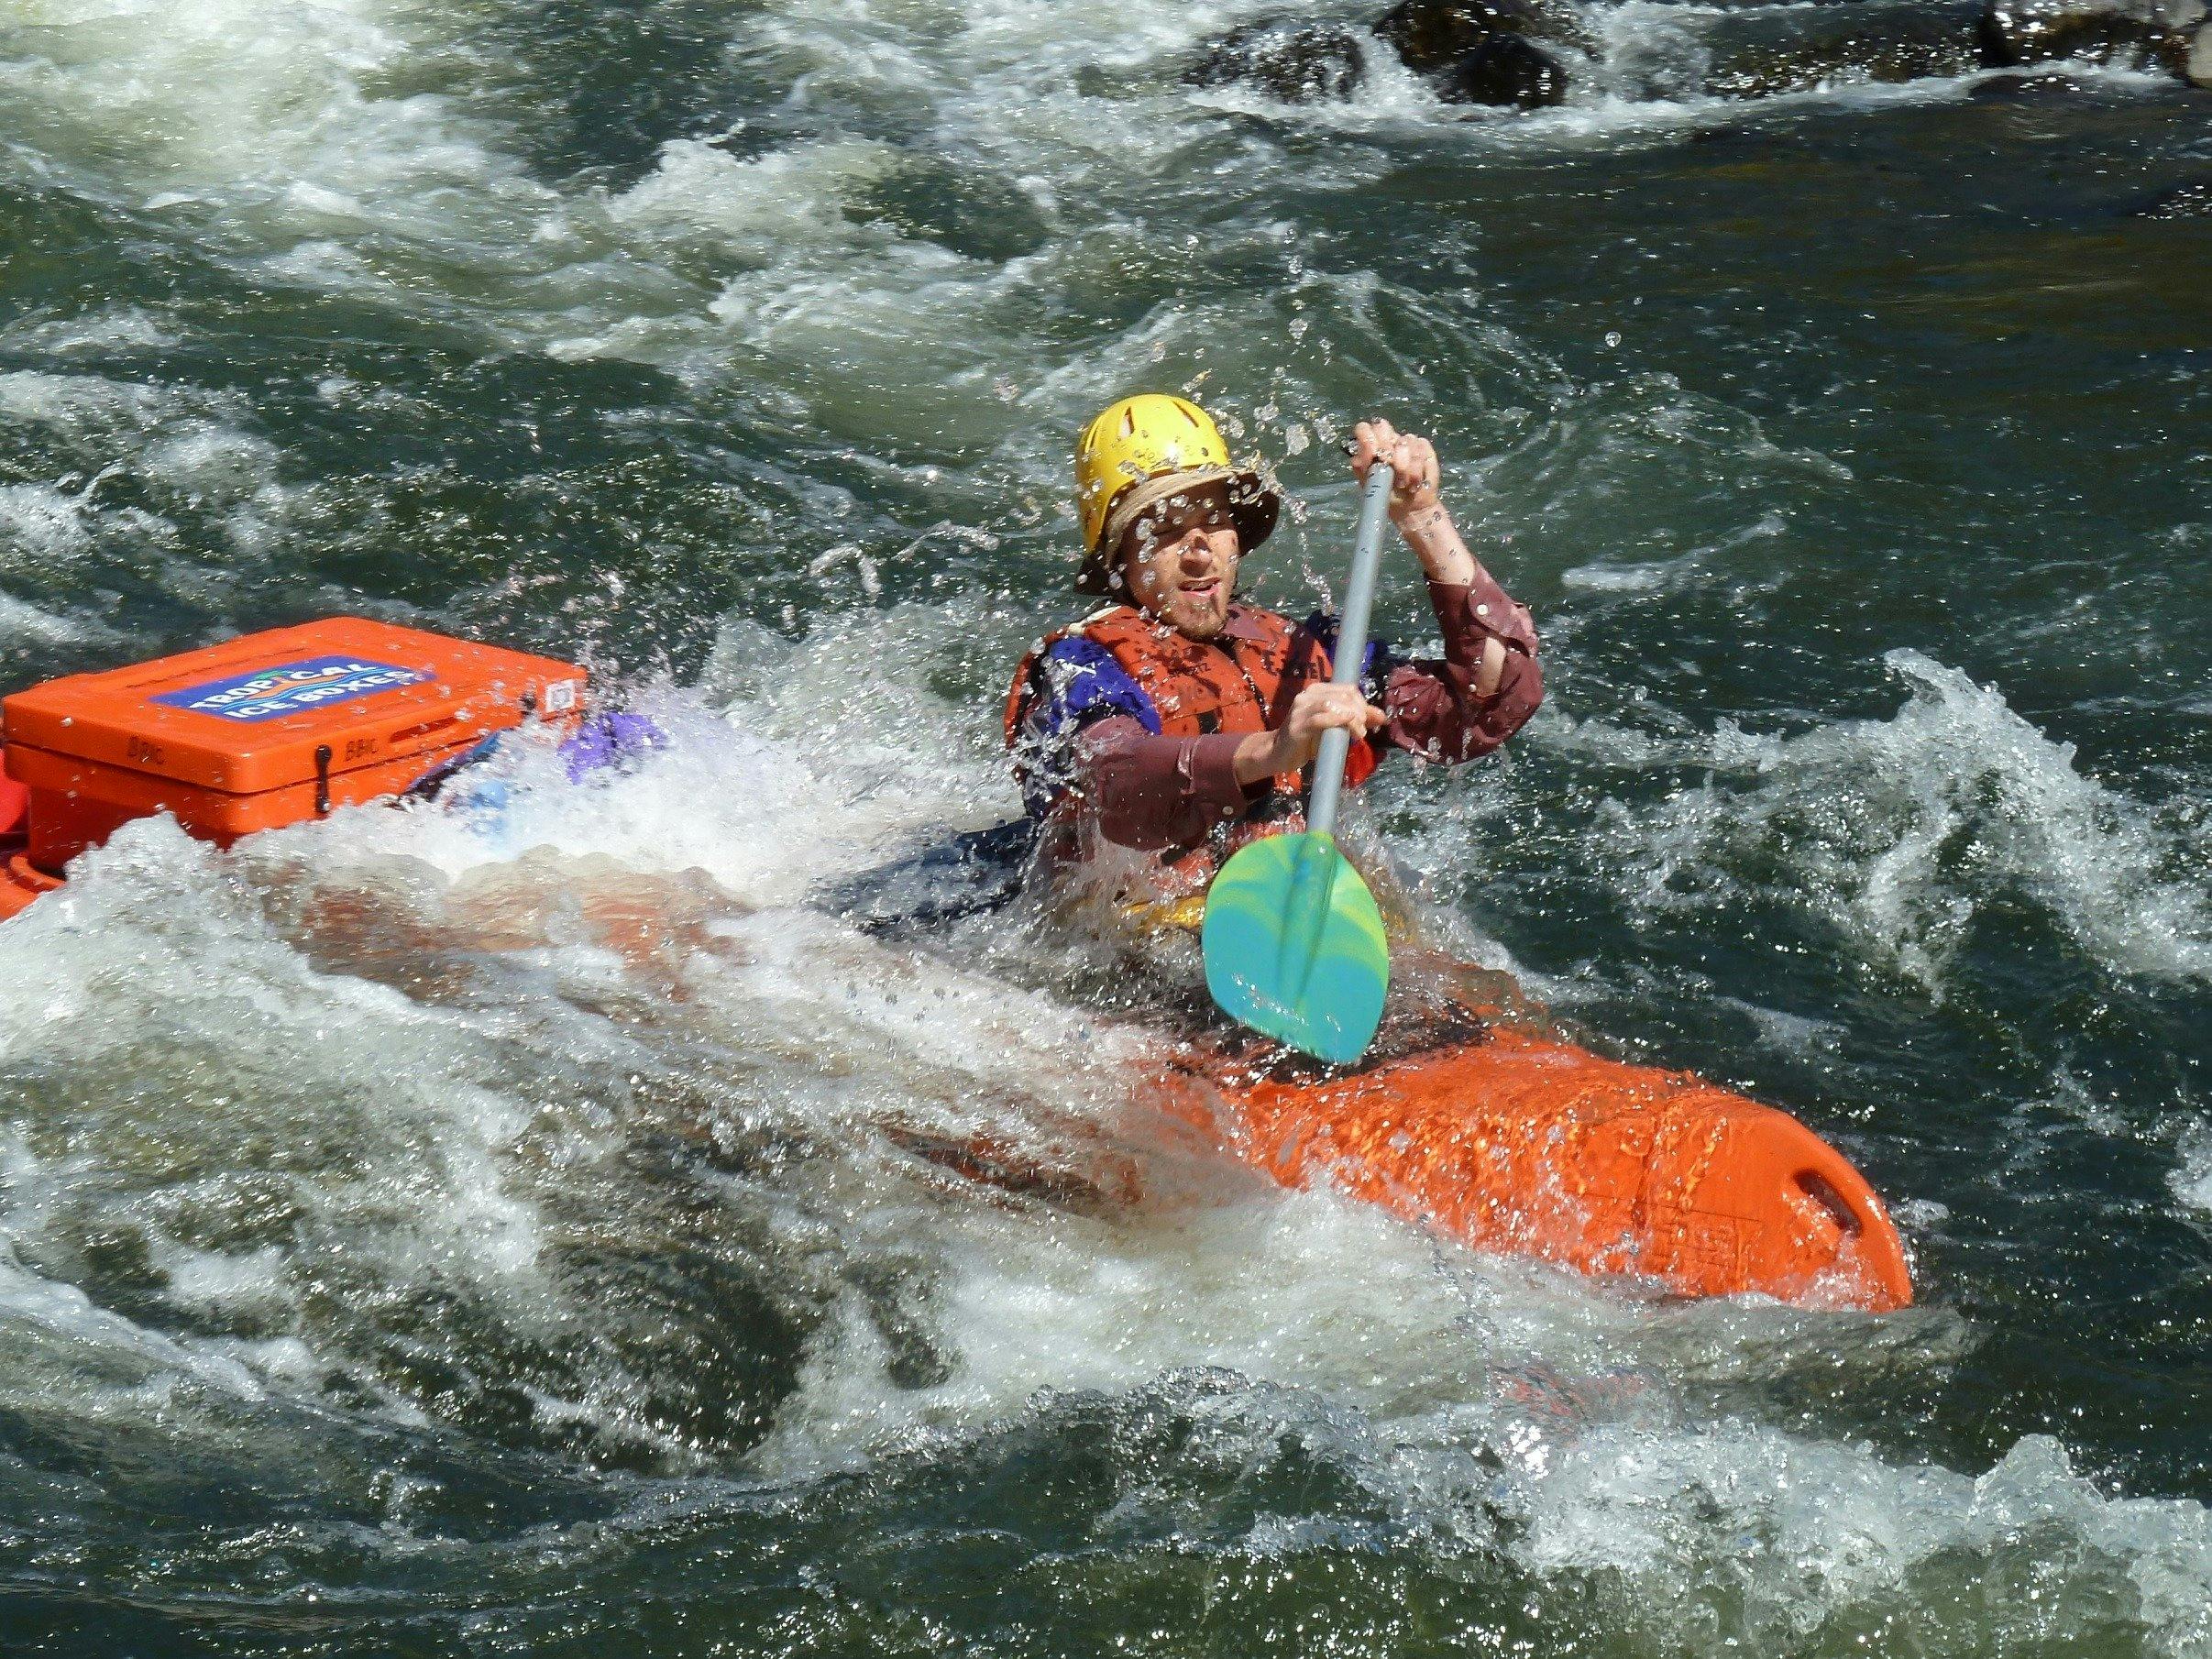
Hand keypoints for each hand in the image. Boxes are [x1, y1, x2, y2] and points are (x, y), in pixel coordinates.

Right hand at [1237, 682, 1387, 782]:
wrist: (1277, 753)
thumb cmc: (1307, 740)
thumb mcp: (1334, 726)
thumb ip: (1356, 719)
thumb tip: (1382, 717)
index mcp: (1317, 691)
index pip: (1347, 688)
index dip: (1363, 702)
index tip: (1370, 720)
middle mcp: (1308, 695)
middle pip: (1344, 695)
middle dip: (1360, 711)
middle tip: (1364, 730)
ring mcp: (1301, 708)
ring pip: (1334, 704)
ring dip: (1352, 718)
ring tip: (1358, 734)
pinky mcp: (1298, 725)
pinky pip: (1321, 718)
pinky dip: (1338, 720)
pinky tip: (1349, 726)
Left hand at [1350, 418, 1441, 521]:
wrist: (1409, 507)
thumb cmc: (1387, 495)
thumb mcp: (1368, 483)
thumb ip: (1362, 465)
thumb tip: (1365, 449)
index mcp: (1371, 445)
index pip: (1364, 429)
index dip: (1368, 439)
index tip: (1374, 456)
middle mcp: (1388, 439)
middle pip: (1382, 427)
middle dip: (1386, 449)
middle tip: (1389, 467)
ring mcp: (1406, 441)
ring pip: (1404, 441)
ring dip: (1404, 467)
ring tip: (1402, 483)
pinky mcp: (1423, 447)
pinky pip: (1421, 450)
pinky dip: (1417, 470)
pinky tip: (1414, 481)